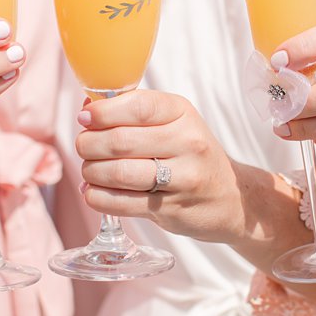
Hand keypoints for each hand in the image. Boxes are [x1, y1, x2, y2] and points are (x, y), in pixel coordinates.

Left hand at [76, 90, 251, 244]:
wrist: (230, 197)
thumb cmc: (191, 155)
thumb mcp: (174, 122)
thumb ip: (134, 112)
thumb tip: (87, 107)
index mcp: (182, 113)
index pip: (136, 106)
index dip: (102, 112)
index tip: (84, 118)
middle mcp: (187, 143)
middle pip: (120, 141)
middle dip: (89, 145)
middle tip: (84, 148)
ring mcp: (183, 178)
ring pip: (118, 173)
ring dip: (91, 172)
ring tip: (89, 171)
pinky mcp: (172, 209)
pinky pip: (122, 203)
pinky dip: (97, 197)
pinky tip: (94, 192)